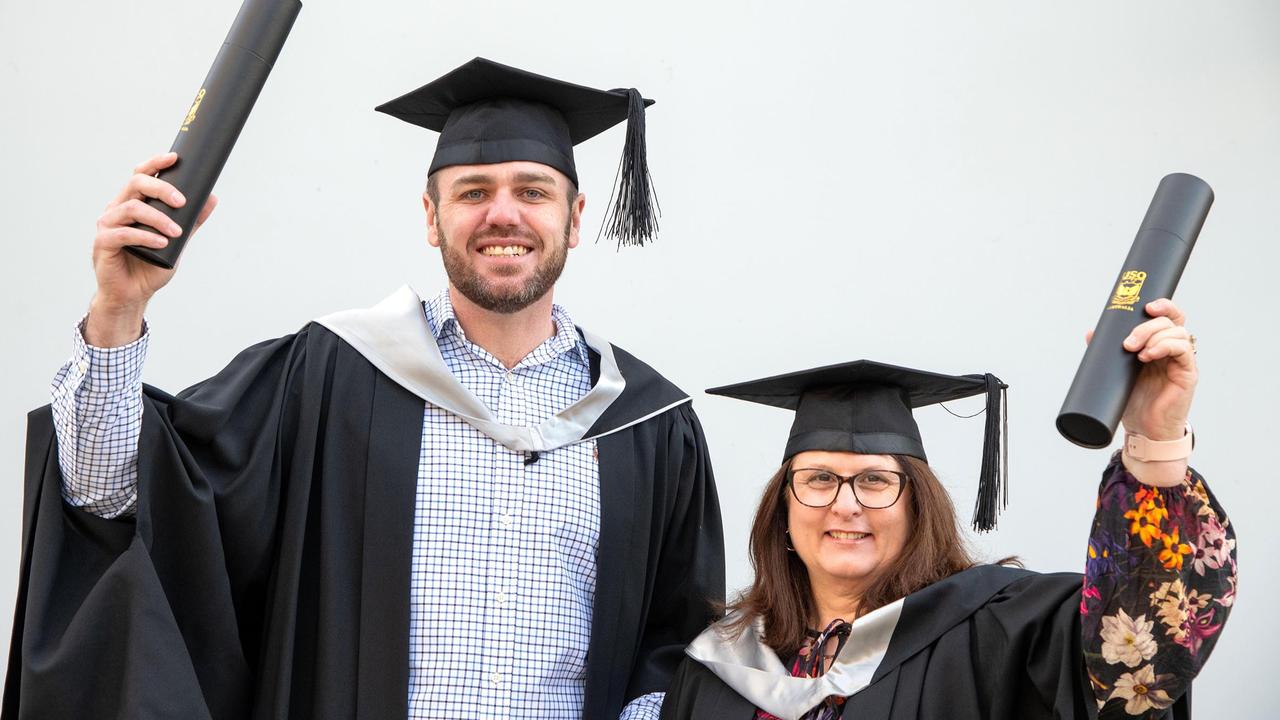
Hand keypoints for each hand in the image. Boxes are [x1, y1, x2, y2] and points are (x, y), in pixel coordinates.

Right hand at [86, 152, 217, 345]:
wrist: (133, 294)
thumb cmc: (150, 265)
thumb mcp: (177, 241)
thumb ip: (191, 221)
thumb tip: (212, 198)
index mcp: (131, 203)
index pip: (140, 175)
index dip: (155, 163)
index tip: (174, 158)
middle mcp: (117, 209)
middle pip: (136, 184)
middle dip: (162, 189)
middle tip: (183, 202)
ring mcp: (107, 225)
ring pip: (132, 208)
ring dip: (159, 218)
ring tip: (177, 232)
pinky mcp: (103, 242)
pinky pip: (124, 233)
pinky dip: (146, 236)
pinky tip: (162, 242)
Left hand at [1087, 299, 1196, 485]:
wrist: (1143, 430)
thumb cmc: (1133, 401)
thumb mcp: (1117, 373)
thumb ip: (1107, 353)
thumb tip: (1091, 332)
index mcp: (1158, 344)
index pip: (1167, 317)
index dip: (1161, 305)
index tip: (1145, 306)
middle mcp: (1173, 349)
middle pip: (1170, 321)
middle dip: (1146, 326)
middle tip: (1127, 342)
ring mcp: (1181, 360)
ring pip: (1177, 332)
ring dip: (1154, 336)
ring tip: (1134, 352)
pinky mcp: (1187, 373)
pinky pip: (1184, 350)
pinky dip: (1165, 346)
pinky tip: (1149, 356)